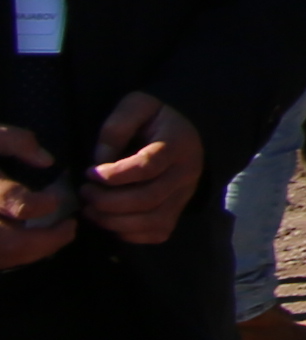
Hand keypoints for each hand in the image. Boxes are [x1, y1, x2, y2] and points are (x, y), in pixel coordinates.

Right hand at [0, 125, 65, 273]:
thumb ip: (16, 142)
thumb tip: (47, 162)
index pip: (13, 202)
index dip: (37, 206)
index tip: (54, 200)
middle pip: (8, 244)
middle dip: (45, 241)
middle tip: (70, 228)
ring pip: (2, 257)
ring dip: (32, 252)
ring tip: (58, 237)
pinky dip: (16, 257)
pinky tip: (33, 244)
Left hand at [81, 95, 201, 245]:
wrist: (186, 130)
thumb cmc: (156, 118)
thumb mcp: (137, 105)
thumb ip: (117, 127)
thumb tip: (100, 160)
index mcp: (177, 144)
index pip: (147, 167)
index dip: (114, 175)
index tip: (89, 173)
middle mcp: (186, 174)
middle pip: (148, 198)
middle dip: (108, 201)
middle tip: (85, 193)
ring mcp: (184, 196)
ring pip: (152, 221)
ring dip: (115, 221)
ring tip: (91, 210)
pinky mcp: (178, 211)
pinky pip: (156, 233)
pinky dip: (130, 234)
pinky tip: (112, 221)